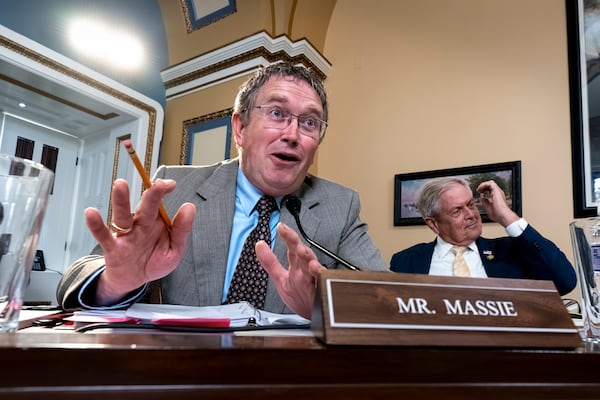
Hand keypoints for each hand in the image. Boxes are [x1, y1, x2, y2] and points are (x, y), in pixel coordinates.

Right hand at [85, 178, 195, 304]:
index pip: (159, 203)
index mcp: (155, 222)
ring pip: (122, 216)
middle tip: (157, 184)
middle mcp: (140, 224)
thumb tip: (189, 207)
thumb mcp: (175, 249)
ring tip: (120, 185)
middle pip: (145, 207)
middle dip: (151, 195)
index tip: (170, 184)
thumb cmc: (153, 261)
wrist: (134, 281)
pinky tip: (91, 213)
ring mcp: (125, 235)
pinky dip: (96, 225)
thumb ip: (182, 230)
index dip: (163, 191)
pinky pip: (102, 235)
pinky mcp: (112, 248)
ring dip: (121, 201)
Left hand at [256, 223, 324, 318]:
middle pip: (303, 255)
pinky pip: (322, 285)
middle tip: (291, 236)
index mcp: (297, 267)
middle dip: (298, 246)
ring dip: (310, 261)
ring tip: (305, 255)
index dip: (287, 236)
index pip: (292, 248)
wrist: (312, 317)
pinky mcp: (321, 294)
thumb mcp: (280, 278)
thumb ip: (269, 261)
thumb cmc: (299, 297)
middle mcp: (306, 272)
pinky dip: (321, 279)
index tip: (281, 226)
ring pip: (314, 269)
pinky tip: (318, 273)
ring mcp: (314, 283)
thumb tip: (259, 245)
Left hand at [476, 180, 518, 226]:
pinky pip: (490, 183)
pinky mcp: (497, 190)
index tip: (479, 193)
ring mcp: (498, 191)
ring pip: (490, 182)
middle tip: (478, 191)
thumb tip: (481, 197)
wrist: (503, 216)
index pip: (490, 190)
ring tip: (479, 189)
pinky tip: (480, 189)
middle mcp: (498, 193)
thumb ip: (485, 202)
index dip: (484, 190)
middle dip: (483, 186)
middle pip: (490, 185)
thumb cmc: (498, 215)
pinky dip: (484, 185)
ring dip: (483, 185)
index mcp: (497, 197)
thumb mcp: (488, 207)